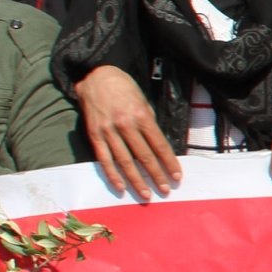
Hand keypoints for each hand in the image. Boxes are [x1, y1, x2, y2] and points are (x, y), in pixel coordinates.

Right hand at [74, 64, 180, 200]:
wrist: (97, 76)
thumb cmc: (125, 89)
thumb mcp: (143, 101)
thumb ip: (149, 123)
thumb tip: (157, 146)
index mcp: (142, 115)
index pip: (159, 144)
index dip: (169, 162)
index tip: (177, 176)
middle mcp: (126, 125)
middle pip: (144, 156)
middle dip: (156, 175)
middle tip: (165, 190)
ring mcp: (108, 131)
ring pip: (124, 161)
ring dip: (136, 180)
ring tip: (146, 195)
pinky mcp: (94, 135)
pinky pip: (104, 159)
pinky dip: (112, 174)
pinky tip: (120, 187)